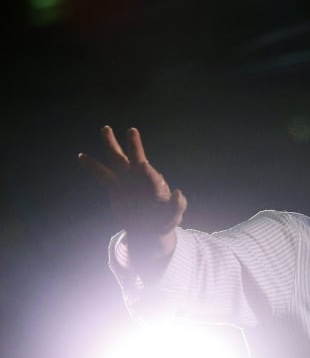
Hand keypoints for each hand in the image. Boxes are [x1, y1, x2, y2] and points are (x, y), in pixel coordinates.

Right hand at [79, 126, 185, 260]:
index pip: (151, 176)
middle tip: (132, 131)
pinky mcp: (115, 186)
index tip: (143, 164)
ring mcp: (127, 180)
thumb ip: (177, 205)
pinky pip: (102, 174)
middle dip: (134, 146)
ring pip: (118, 160)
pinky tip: (82, 156)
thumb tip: (178, 192)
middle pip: (137, 159)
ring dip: (111, 145)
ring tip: (106, 129)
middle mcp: (141, 178)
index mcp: (156, 185)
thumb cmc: (164, 220)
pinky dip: (92, 166)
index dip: (147, 171)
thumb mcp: (173, 216)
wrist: (148, 228)